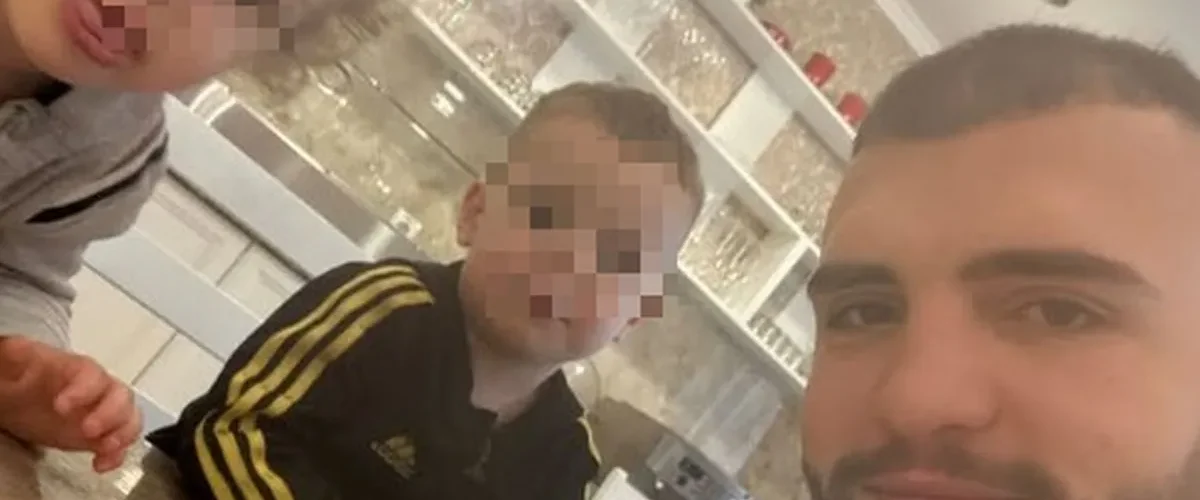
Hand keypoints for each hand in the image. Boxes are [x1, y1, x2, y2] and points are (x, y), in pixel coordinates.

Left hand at [0, 336, 141, 472]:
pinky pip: (120, 442)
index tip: (61, 406)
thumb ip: (18, 356)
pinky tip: (100, 464)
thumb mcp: (16, 363)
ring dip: (122, 434)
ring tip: (104, 448)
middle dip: (110, 414)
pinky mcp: (100, 434)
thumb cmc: (22, 378)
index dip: (83, 390)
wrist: (23, 397)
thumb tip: (14, 347)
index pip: (91, 374)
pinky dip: (117, 454)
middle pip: (121, 396)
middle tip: (88, 430)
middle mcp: (98, 390)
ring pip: (129, 418)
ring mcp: (103, 412)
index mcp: (77, 370)